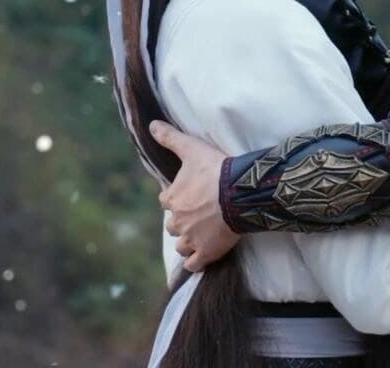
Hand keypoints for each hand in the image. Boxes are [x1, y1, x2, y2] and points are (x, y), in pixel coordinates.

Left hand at [151, 121, 240, 271]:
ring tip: (198, 237)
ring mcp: (192, 239)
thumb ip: (170, 137)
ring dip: (187, 242)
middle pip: (173, 225)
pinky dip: (195, 262)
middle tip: (195, 216)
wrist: (239, 192)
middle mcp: (178, 221)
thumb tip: (151, 125)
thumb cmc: (215, 169)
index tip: (185, 195)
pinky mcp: (207, 252)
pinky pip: (194, 264)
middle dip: (181, 222)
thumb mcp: (191, 148)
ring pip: (182, 246)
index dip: (175, 198)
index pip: (166, 201)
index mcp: (172, 198)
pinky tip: (200, 259)